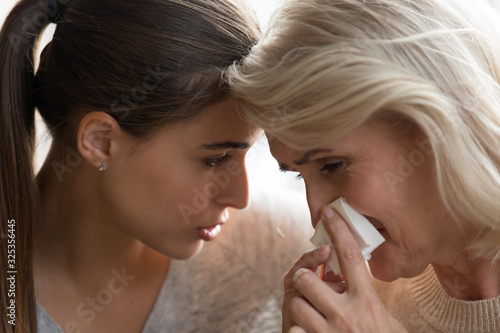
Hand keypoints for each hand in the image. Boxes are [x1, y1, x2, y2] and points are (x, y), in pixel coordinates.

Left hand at [282, 205, 405, 332]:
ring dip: (300, 305)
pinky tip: (309, 332)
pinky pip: (294, 331)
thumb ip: (368, 299)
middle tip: (307, 280)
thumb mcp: (386, 320)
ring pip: (297, 304)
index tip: (328, 213)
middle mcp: (347, 315)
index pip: (351, 256)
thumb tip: (353, 280)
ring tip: (310, 311)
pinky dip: (298, 330)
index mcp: (367, 302)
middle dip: (304, 277)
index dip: (338, 230)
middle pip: (308, 278)